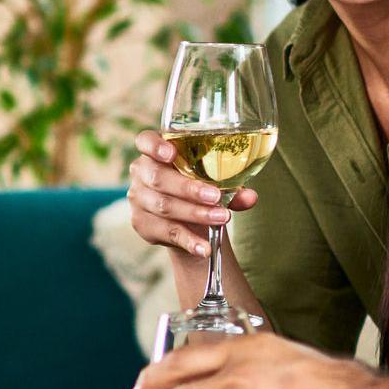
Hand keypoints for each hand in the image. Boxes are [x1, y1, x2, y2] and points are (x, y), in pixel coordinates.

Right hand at [128, 129, 258, 258]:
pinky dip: (189, 241)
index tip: (171, 154)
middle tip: (215, 197)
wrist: (189, 220)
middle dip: (189, 188)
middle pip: (159, 178)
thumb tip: (250, 197)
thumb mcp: (213, 181)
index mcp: (156, 152)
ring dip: (196, 214)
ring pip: (165, 206)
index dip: (154, 146)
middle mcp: (141, 173)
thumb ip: (231, 186)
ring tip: (221, 218)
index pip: (145, 141)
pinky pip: (167, 232)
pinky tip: (205, 247)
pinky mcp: (142, 224)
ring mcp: (138, 199)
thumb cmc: (199, 188)